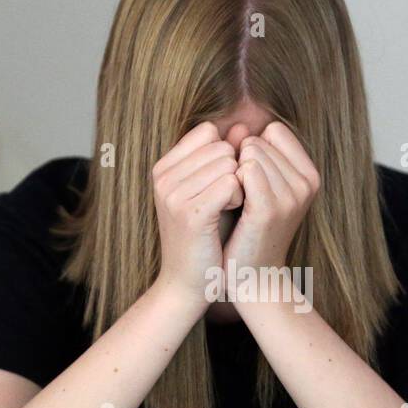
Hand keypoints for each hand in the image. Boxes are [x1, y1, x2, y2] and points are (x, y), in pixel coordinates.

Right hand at [150, 121, 244, 305]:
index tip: (222, 181)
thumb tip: (243, 126)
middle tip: (228, 199)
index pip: (208, 132)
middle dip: (235, 169)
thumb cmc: (205, 236)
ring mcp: (173, 194)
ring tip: (229, 208)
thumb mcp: (211, 189)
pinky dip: (239, 197)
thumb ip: (224, 156)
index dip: (225, 153)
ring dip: (239, 185)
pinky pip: (231, 183)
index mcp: (164, 167)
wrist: (189, 281)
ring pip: (228, 163)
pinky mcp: (190, 212)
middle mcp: (163, 176)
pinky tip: (233, 212)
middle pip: (221, 146)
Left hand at [224, 122, 320, 271]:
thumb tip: (236, 123)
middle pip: (259, 141)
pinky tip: (229, 204)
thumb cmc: (250, 230)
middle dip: (240, 161)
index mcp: (309, 175)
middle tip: (238, 194)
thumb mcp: (260, 187)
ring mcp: (291, 196)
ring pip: (250, 153)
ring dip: (232, 173)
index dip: (251, 148)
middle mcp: (307, 183)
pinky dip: (229, 182)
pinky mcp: (269, 210)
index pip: (274, 131)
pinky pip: (245, 171)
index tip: (247, 177)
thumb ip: (254, 153)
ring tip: (235, 202)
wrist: (252, 276)